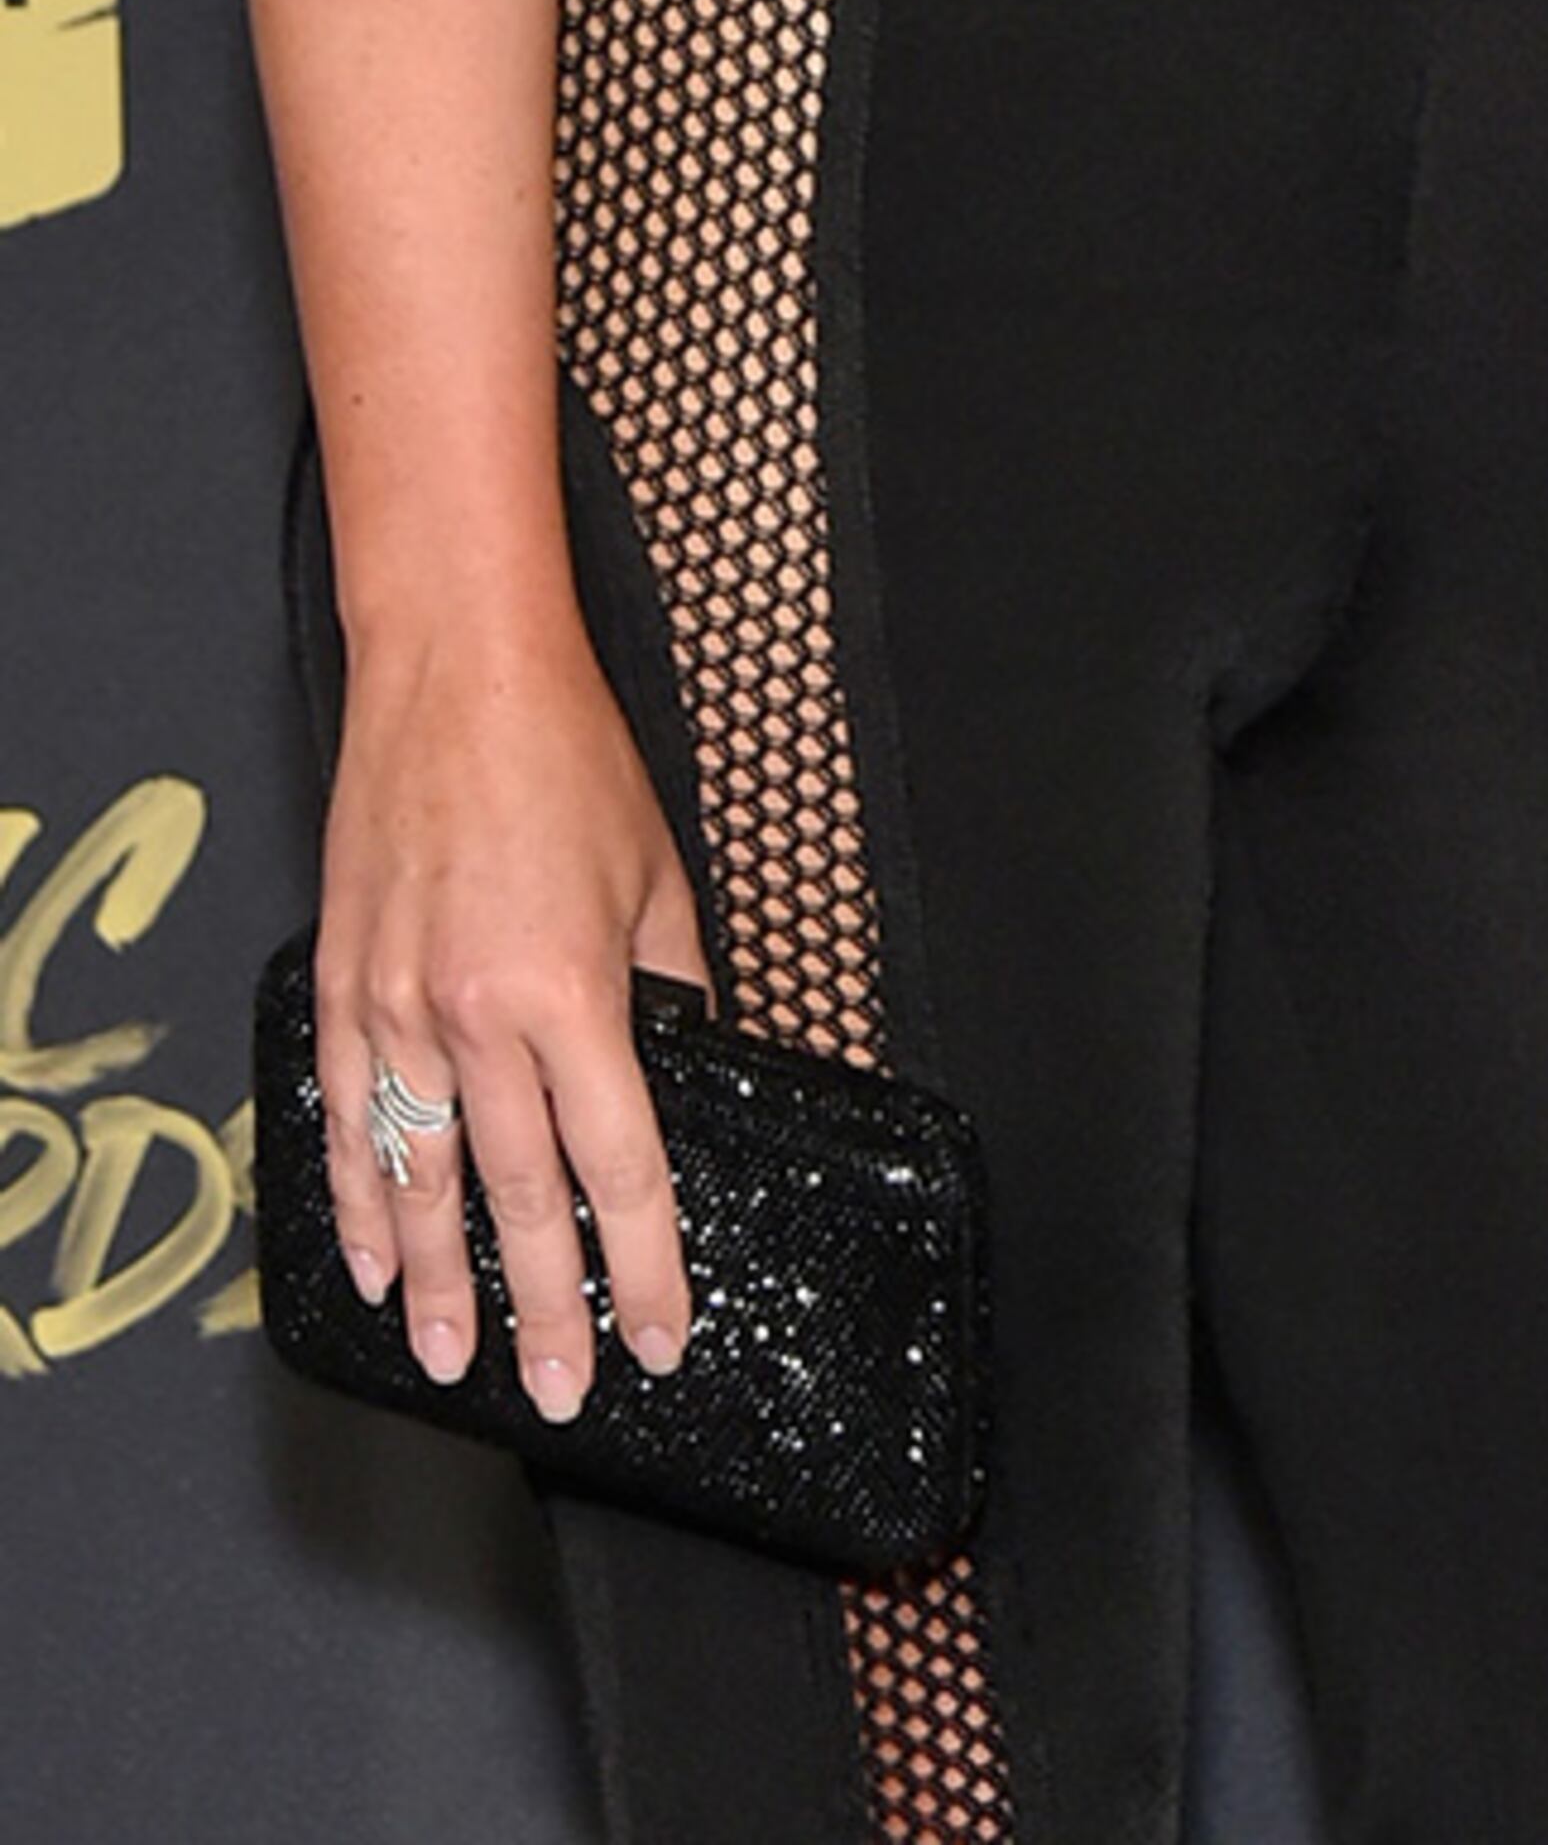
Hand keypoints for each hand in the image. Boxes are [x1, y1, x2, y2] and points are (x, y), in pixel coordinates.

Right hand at [317, 616, 707, 1414]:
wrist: (457, 672)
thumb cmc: (565, 756)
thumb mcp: (656, 874)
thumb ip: (672, 984)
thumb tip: (686, 1061)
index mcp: (573, 991)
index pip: (620, 1166)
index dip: (643, 1265)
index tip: (657, 1334)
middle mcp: (479, 1014)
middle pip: (516, 1198)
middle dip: (542, 1307)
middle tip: (555, 1390)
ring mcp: (399, 1005)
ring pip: (419, 1181)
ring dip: (438, 1283)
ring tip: (454, 1359)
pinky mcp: (345, 984)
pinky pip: (348, 1118)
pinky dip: (356, 1200)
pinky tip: (371, 1260)